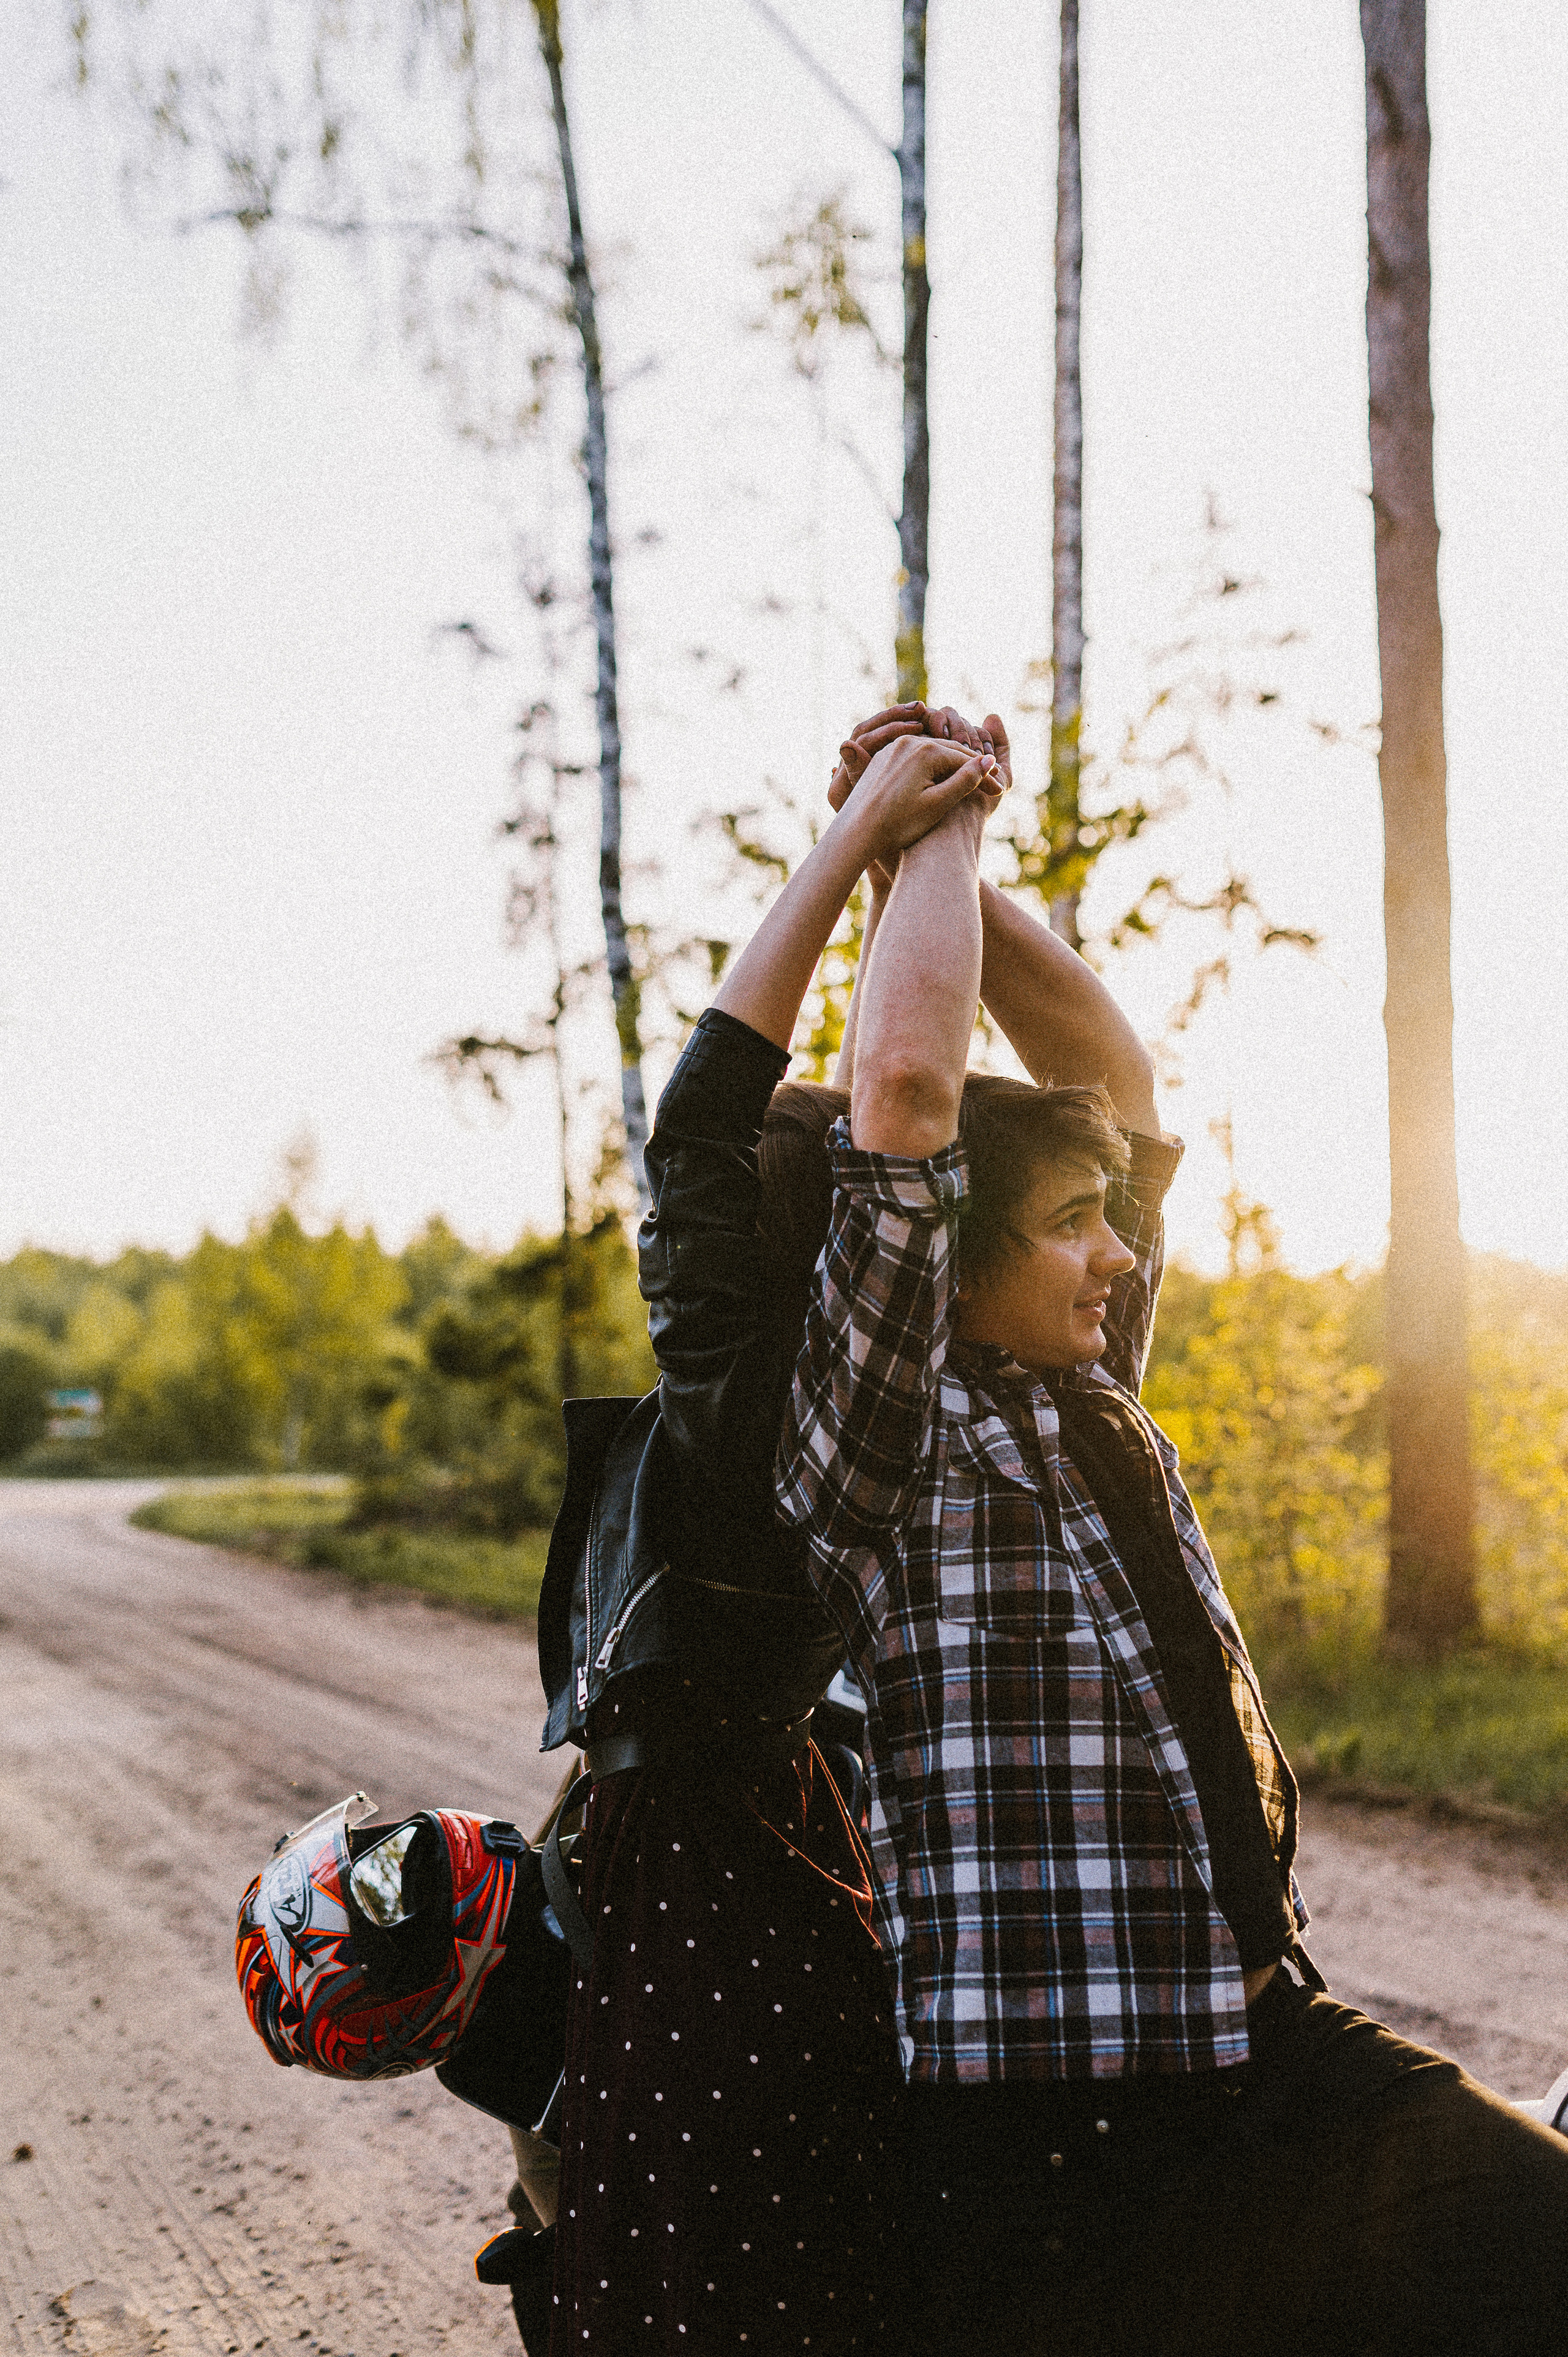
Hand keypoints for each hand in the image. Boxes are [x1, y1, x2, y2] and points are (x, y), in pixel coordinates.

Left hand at [832, 703, 1008, 894]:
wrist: (855, 833)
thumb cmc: (898, 824)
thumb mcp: (938, 805)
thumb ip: (965, 781)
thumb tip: (988, 761)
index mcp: (925, 751)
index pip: (965, 759)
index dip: (985, 776)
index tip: (999, 791)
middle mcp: (908, 742)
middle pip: (950, 752)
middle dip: (972, 768)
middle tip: (993, 786)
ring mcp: (893, 748)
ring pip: (932, 753)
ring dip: (952, 766)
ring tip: (970, 784)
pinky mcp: (883, 758)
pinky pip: (914, 757)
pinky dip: (931, 767)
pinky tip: (941, 781)